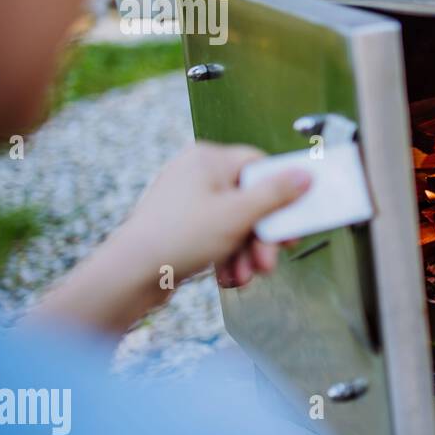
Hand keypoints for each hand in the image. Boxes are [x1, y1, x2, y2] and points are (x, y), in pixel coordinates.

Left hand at [28, 143, 309, 335]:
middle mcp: (196, 174)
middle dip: (261, 236)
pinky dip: (226, 257)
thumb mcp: (238, 214)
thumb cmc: (179, 236)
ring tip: (245, 275)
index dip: (281, 192)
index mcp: (208, 159)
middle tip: (270, 259)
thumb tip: (305, 175)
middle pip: (249, 200)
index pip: (259, 165)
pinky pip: (216, 236)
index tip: (293, 217)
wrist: (130, 274)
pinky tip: (227, 276)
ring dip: (246, 253)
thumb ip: (277, 194)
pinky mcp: (180, 226)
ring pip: (235, 224)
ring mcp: (186, 201)